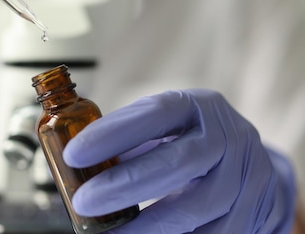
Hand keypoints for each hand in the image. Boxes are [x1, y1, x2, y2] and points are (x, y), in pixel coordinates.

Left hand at [63, 89, 296, 232]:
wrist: (255, 164)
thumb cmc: (192, 141)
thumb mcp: (167, 126)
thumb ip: (130, 138)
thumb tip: (76, 162)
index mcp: (198, 106)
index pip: (153, 114)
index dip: (111, 134)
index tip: (72, 155)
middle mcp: (228, 137)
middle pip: (174, 164)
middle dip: (123, 186)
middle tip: (84, 202)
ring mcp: (246, 176)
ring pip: (193, 209)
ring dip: (147, 227)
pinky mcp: (255, 212)